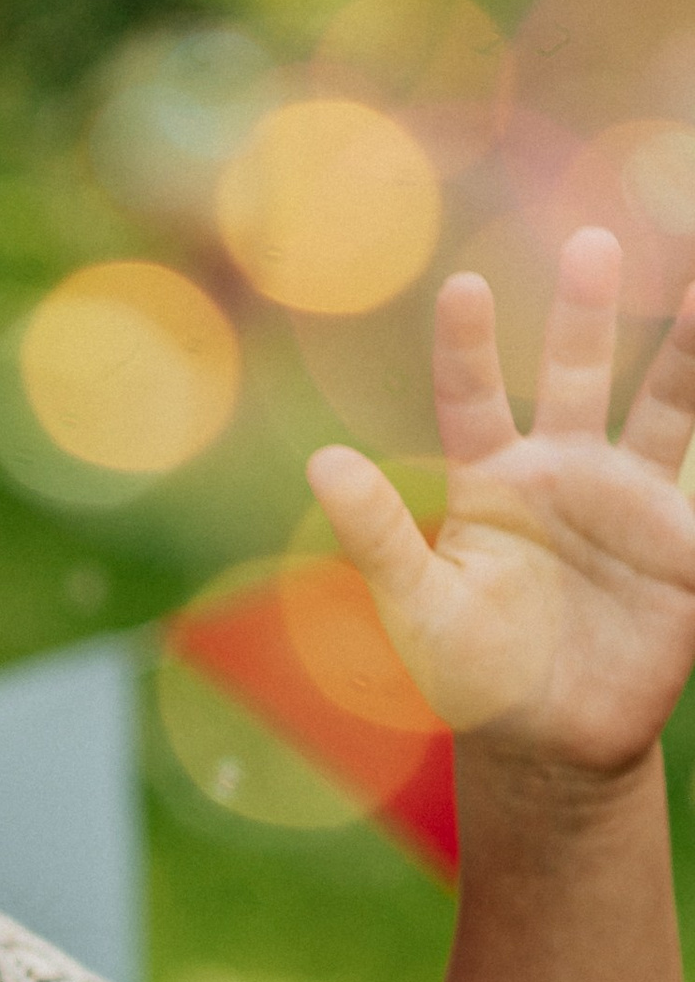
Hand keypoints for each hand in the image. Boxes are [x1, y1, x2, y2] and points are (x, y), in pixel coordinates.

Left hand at [310, 226, 694, 779]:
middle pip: (576, 374)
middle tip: (591, 239)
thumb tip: (322, 461)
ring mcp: (628, 502)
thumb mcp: (417, 608)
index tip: (463, 287)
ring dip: (687, 353)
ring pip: (663, 409)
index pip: (473, 395)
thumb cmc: (472, 672)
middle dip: (585, 311)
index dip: (469, 344)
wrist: (551, 742)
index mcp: (491, 482)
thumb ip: (377, 537)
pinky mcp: (681, 544)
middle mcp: (562, 473)